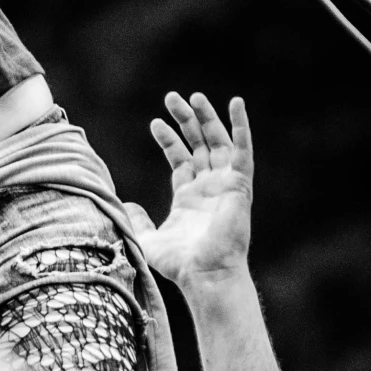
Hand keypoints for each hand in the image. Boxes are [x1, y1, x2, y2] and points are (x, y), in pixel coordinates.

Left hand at [127, 93, 254, 289]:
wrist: (204, 274)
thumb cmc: (179, 263)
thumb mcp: (148, 239)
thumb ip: (137, 219)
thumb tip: (127, 203)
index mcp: (189, 197)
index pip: (181, 159)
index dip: (169, 140)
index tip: (155, 123)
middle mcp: (209, 188)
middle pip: (199, 145)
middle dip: (186, 121)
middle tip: (171, 97)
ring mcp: (225, 185)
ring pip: (218, 142)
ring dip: (207, 118)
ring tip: (193, 96)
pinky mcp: (239, 185)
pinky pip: (243, 150)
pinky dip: (241, 127)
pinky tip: (236, 103)